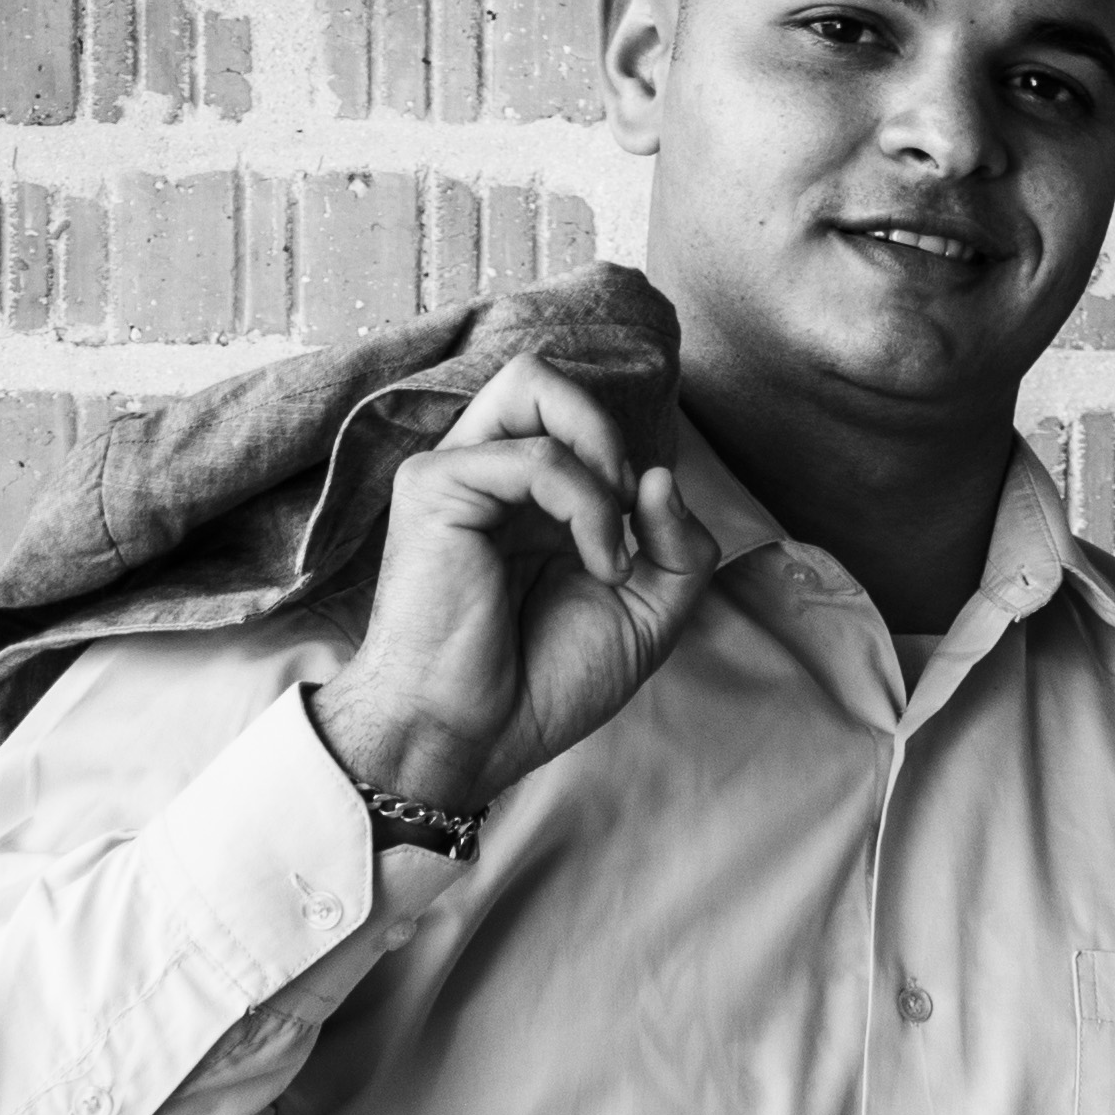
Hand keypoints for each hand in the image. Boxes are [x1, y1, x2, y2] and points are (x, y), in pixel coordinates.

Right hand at [308, 352, 720, 822]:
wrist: (473, 737)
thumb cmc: (543, 683)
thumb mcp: (648, 616)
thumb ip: (680, 548)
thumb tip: (662, 475)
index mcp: (524, 497)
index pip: (579, 420)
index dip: (632, 467)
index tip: (645, 546)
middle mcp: (486, 474)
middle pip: (542, 377)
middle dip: (606, 433)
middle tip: (625, 514)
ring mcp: (456, 474)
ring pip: (533, 385)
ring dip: (603, 467)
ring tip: (610, 549)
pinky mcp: (434, 489)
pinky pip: (533, 454)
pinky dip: (589, 506)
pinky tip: (599, 565)